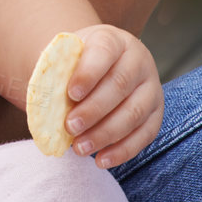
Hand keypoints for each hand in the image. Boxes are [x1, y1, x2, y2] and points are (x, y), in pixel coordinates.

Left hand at [64, 25, 163, 167]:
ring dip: (105, 134)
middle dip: (93, 110)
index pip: (103, 53)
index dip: (88, 74)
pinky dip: (123, 150)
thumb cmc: (78, 64)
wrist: (100, 65)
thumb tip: (44, 106)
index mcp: (113, 41)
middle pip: (119, 86)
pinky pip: (144, 134)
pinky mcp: (156, 113)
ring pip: (133, 113)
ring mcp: (151, 88)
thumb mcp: (66, 58)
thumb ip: (57, 75)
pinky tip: (102, 160)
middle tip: (70, 127)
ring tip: (80, 148)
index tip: (70, 94)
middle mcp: (138, 61)